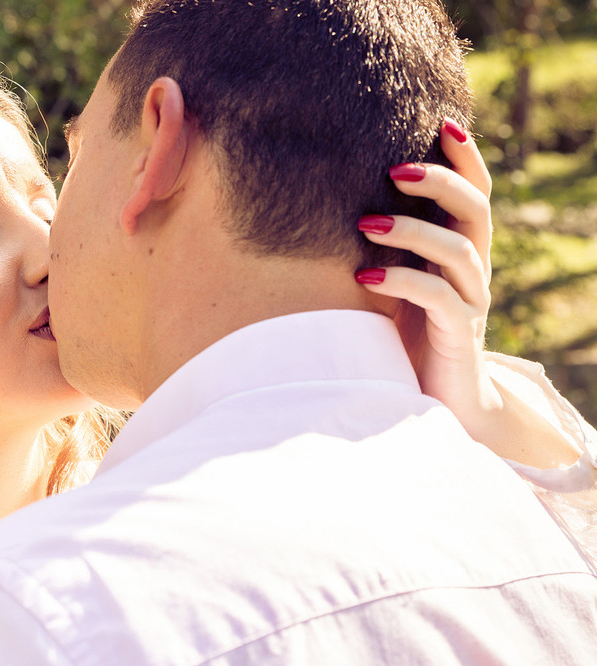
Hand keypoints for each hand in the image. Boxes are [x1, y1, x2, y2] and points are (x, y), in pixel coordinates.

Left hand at [355, 124, 577, 468]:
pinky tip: (362, 278)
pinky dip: (401, 281)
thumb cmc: (403, 341)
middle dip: (439, 182)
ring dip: (410, 231)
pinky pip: (438, 297)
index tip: (443, 121)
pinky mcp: (458, 334)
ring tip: (364, 223)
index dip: (465, 158)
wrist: (436, 404)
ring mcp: (470, 302)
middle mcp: (473, 271)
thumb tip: (331, 208)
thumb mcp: (391, 289)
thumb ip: (381, 252)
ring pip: (456, 250)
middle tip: (394, 169)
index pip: (474, 195)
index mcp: (461, 254)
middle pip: (474, 210)